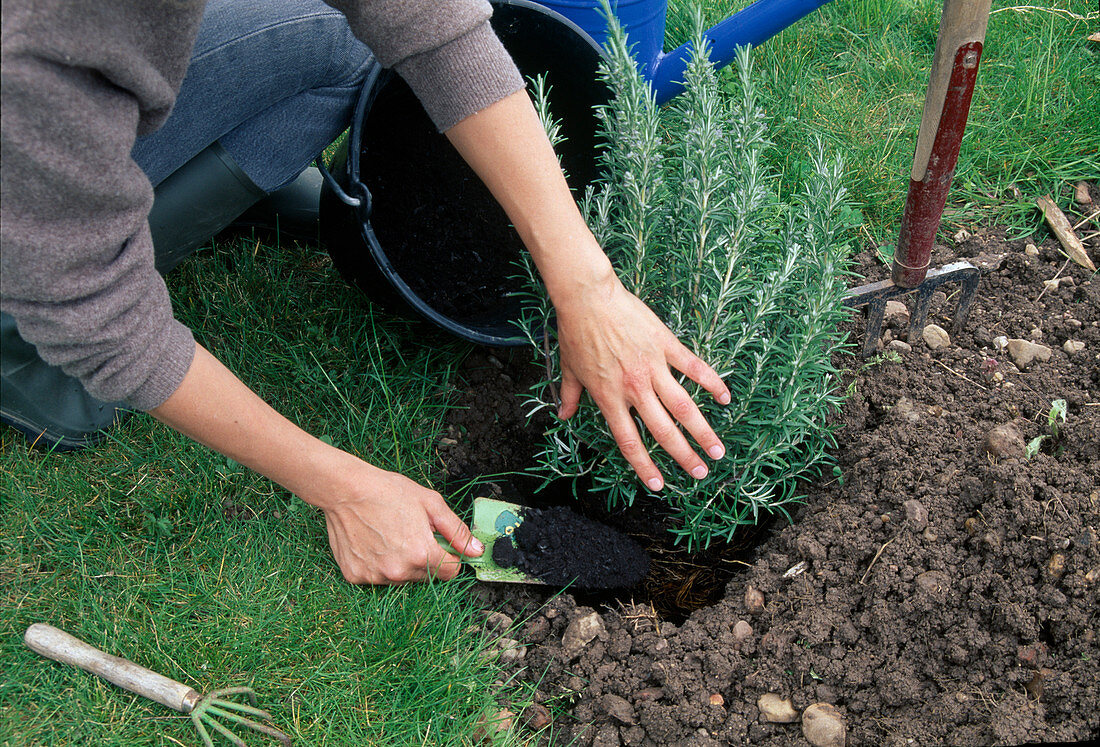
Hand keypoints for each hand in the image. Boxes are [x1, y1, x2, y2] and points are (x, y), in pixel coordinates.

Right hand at [309, 456, 484, 584]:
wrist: (346, 489)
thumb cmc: (388, 491)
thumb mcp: (431, 504)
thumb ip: (457, 531)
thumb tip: (476, 550)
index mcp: (421, 554)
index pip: (451, 571)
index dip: (450, 556)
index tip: (441, 544)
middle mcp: (399, 571)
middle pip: (426, 575)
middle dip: (425, 557)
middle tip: (410, 533)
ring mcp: (376, 576)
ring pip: (401, 577)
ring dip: (402, 562)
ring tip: (389, 535)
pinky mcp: (356, 576)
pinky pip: (377, 576)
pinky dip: (378, 563)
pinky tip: (373, 542)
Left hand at [554, 275, 730, 490]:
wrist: (588, 298)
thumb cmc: (576, 332)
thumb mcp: (569, 369)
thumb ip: (569, 396)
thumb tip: (563, 416)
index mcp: (609, 398)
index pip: (629, 441)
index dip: (644, 466)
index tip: (658, 484)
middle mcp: (634, 389)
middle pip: (663, 431)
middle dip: (684, 455)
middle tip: (701, 472)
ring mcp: (652, 367)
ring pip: (684, 406)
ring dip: (702, 430)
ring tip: (717, 450)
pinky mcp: (666, 345)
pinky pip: (694, 368)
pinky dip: (712, 382)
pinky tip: (725, 397)